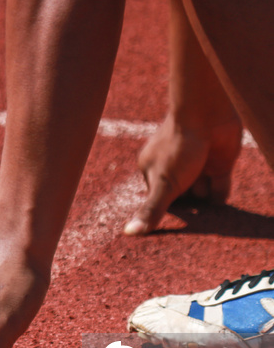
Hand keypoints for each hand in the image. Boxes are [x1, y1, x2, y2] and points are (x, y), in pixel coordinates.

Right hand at [124, 118, 241, 234]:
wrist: (208, 114)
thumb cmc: (179, 145)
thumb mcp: (163, 183)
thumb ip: (151, 210)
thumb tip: (129, 233)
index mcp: (153, 171)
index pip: (159, 200)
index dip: (165, 211)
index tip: (170, 225)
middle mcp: (174, 171)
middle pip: (181, 201)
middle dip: (186, 208)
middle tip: (190, 220)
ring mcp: (197, 168)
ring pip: (201, 197)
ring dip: (203, 201)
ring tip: (202, 196)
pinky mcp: (219, 166)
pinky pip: (220, 189)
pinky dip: (220, 196)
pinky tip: (218, 200)